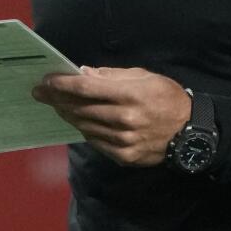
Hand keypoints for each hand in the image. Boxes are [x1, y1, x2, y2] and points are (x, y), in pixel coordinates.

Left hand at [32, 67, 191, 166]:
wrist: (190, 132)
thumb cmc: (166, 97)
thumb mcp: (144, 76)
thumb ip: (112, 76)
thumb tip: (84, 74)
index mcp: (129, 95)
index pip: (85, 89)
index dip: (62, 84)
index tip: (46, 81)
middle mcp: (124, 120)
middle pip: (80, 109)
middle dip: (57, 99)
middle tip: (40, 92)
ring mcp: (123, 141)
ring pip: (84, 126)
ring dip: (67, 114)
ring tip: (56, 105)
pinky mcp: (124, 156)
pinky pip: (95, 141)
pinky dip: (84, 129)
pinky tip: (76, 120)